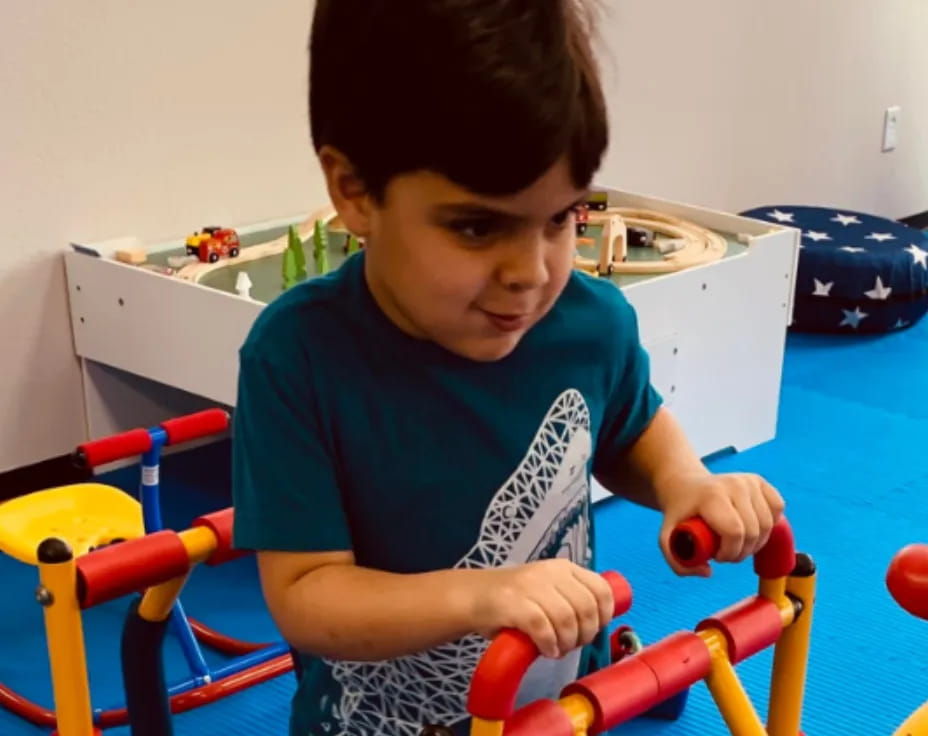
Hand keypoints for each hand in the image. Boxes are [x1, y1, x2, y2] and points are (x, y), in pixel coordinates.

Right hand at [467, 559, 614, 658]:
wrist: (473, 596)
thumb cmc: (515, 599)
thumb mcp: (549, 590)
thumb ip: (572, 599)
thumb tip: (598, 623)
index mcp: (563, 567)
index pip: (601, 589)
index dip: (604, 615)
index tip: (593, 630)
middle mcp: (550, 572)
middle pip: (586, 608)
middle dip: (585, 634)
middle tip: (572, 645)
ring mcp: (530, 586)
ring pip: (567, 619)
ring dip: (567, 643)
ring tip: (558, 650)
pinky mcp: (513, 603)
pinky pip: (543, 629)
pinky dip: (549, 644)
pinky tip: (545, 649)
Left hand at [657, 471, 784, 576]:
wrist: (685, 486)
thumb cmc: (679, 514)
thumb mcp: (667, 538)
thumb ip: (678, 563)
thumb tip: (708, 572)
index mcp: (711, 495)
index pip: (734, 532)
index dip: (729, 552)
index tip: (717, 556)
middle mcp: (734, 484)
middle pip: (753, 531)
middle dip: (741, 552)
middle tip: (726, 552)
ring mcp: (748, 480)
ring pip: (768, 524)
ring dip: (756, 542)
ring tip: (737, 542)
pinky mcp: (759, 480)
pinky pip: (777, 508)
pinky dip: (769, 524)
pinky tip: (752, 526)